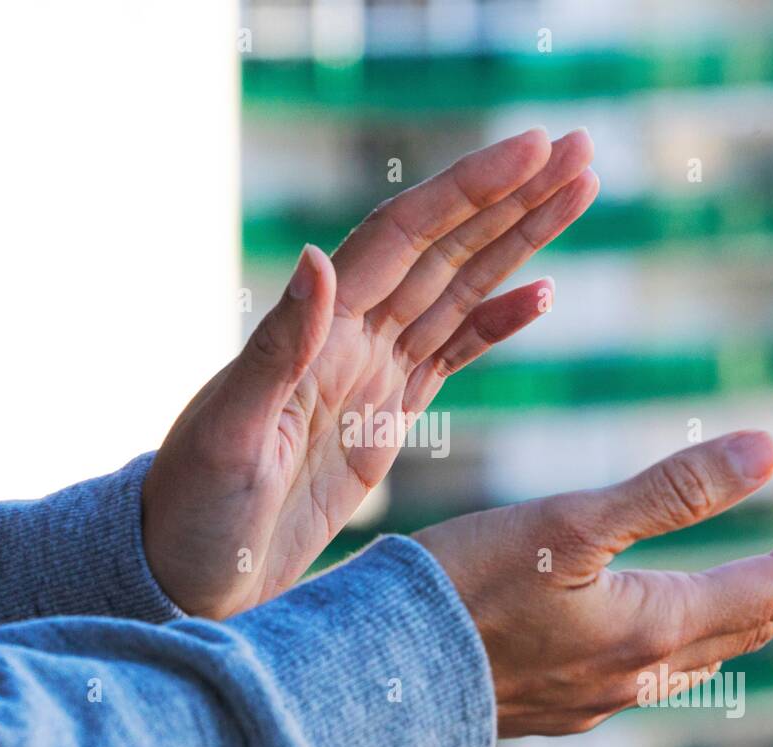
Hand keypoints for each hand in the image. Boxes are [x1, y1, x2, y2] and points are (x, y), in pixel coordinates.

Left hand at [143, 127, 598, 617]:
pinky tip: (540, 293)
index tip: (533, 149)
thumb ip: (278, 349)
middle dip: (513, 197)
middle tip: (581, 147)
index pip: (404, 237)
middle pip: (445, 249)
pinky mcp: (386, 418)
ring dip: (518, 242)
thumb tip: (315, 256)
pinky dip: (497, 322)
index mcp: (317, 332)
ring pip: (459, 290)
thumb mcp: (228, 434)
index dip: (468, 190)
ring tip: (577, 192)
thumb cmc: (193, 509)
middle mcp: (349, 339)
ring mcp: (371, 375)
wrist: (191, 573)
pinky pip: (453, 354)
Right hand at [413, 431, 772, 736]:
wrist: (382, 672)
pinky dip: (693, 633)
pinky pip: (656, 672)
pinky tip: (668, 617)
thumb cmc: (466, 586)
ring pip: (707, 653)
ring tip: (771, 572)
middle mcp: (642, 675)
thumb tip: (771, 450)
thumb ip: (671, 489)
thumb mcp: (570, 521)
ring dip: (751, 609)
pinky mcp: (565, 705)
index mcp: (654, 627)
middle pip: (753, 625)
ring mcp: (602, 697)